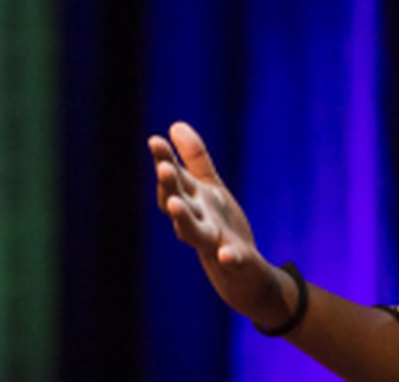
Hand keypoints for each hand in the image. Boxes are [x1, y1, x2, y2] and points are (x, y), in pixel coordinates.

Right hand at [148, 122, 292, 324]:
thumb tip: (174, 125)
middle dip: (170, 188)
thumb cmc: (221, 225)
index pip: (174, 181)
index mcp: (192, 202)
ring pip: (194, 233)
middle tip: (163, 169)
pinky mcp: (236, 261)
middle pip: (178, 204)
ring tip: (175, 205)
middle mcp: (197, 222)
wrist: (243, 273)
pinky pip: (230, 260)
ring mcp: (213, 243)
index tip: (155, 140)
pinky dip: (228, 257)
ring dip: (183, 220)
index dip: (164, 161)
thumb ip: (194, 159)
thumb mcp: (209, 187)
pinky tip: (226, 254)